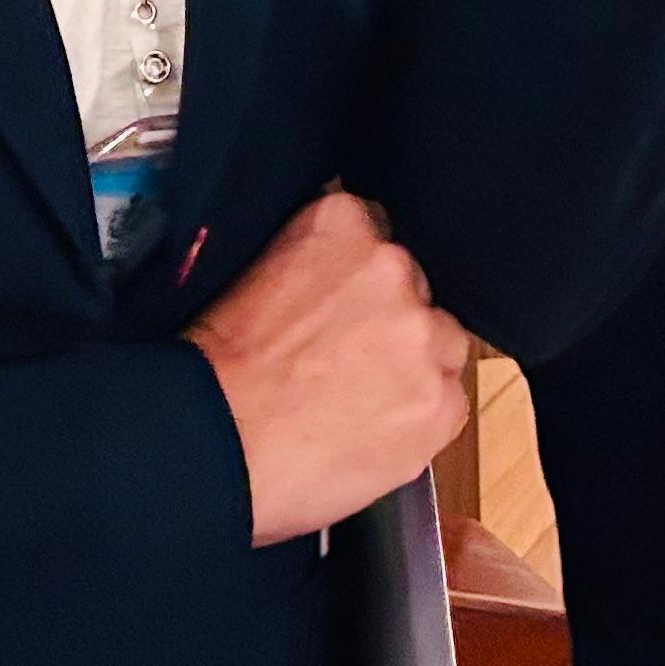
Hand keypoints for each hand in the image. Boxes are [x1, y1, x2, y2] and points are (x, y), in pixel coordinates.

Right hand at [184, 189, 469, 544]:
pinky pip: (448, 403)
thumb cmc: (217, 374)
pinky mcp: (440, 400)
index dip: (361, 282)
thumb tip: (335, 276)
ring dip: (413, 369)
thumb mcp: (254, 272)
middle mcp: (391, 267)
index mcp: (341, 222)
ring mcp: (421, 334)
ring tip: (359, 404)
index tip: (344, 309)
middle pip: (415, 292)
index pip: (376, 237)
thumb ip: (313, 260)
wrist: (216, 443)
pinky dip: (419, 420)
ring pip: (441, 345)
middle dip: (390, 323)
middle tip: (348, 363)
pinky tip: (372, 434)